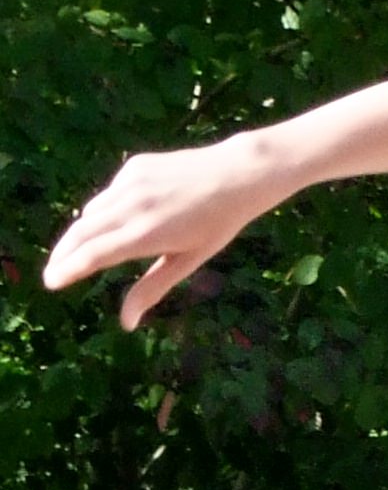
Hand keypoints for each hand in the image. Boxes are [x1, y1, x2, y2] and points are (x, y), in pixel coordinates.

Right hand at [42, 137, 276, 328]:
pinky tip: (113, 223)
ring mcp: (131, 182)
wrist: (235, 175)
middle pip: (83, 232)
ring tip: (74, 254)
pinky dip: (104, 212)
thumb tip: (127, 322)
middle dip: (63, 254)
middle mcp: (132, 205)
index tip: (51, 282)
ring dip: (80, 234)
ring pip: (92, 212)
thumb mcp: (188, 262)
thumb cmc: (217, 226)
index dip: (68, 269)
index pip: (94, 254)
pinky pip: (110, 195)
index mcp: (146, 234)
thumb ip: (153, 288)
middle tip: (52, 273)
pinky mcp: (134, 167)